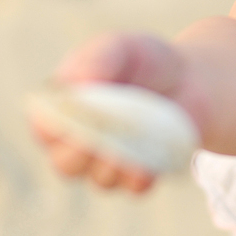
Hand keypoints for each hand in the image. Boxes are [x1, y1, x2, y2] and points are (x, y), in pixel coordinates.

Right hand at [30, 32, 188, 193]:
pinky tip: (149, 162)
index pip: (44, 128)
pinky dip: (141, 175)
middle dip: (81, 155)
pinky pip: (134, 187)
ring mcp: (109, 162)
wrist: (191, 79)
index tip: (76, 117)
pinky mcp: (140, 174)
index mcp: (63, 109)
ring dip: (116, 163)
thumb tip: (81, 82)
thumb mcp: (120, 48)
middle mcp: (79, 142)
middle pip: (65, 164)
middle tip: (100, 137)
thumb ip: (99, 59)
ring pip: (100, 179)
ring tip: (135, 139)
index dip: (54, 129)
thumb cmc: (142, 61)